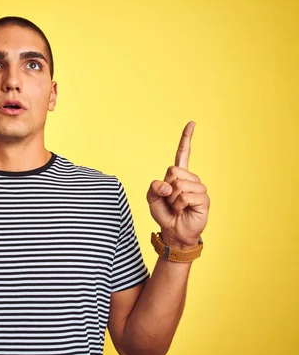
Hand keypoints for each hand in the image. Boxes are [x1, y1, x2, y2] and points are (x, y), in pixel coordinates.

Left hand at [146, 121, 209, 248]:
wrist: (173, 232)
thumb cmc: (164, 214)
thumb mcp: (151, 198)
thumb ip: (154, 187)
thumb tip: (169, 186)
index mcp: (179, 175)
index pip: (183, 153)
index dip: (186, 138)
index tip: (192, 123)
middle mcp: (191, 179)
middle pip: (173, 171)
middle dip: (165, 187)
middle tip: (169, 200)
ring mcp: (199, 188)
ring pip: (178, 185)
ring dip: (172, 199)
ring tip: (176, 207)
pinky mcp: (203, 199)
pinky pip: (184, 196)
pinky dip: (178, 205)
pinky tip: (183, 210)